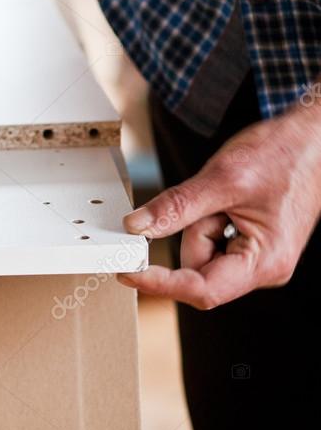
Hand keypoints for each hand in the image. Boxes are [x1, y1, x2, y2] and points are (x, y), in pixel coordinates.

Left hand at [117, 95, 320, 308]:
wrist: (309, 139)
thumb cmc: (282, 154)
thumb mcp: (222, 178)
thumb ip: (176, 207)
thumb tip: (136, 227)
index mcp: (265, 262)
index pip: (202, 290)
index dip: (159, 283)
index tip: (127, 272)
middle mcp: (264, 268)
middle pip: (198, 269)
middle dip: (190, 234)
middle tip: (207, 201)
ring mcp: (257, 258)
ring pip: (201, 253)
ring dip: (199, 224)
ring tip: (226, 196)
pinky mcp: (249, 245)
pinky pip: (210, 241)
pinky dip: (206, 221)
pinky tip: (225, 202)